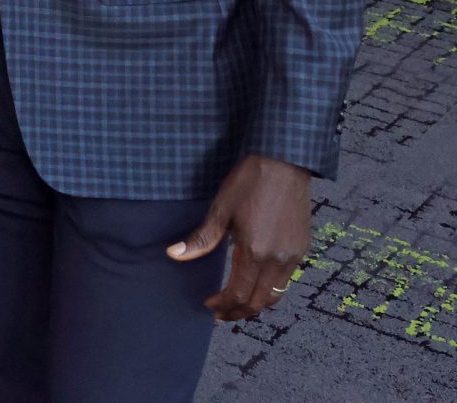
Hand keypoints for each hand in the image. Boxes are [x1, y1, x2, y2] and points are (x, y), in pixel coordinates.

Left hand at [168, 155, 311, 320]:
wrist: (283, 163)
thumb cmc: (248, 182)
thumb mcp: (220, 209)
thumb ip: (201, 239)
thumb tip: (174, 255)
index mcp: (255, 252)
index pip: (239, 293)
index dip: (223, 304)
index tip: (209, 306)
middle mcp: (278, 259)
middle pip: (260, 301)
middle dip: (239, 311)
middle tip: (221, 313)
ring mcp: (294, 255)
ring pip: (276, 294)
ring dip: (256, 303)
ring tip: (237, 303)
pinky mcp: (302, 247)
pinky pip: (286, 279)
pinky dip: (270, 289)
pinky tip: (255, 282)